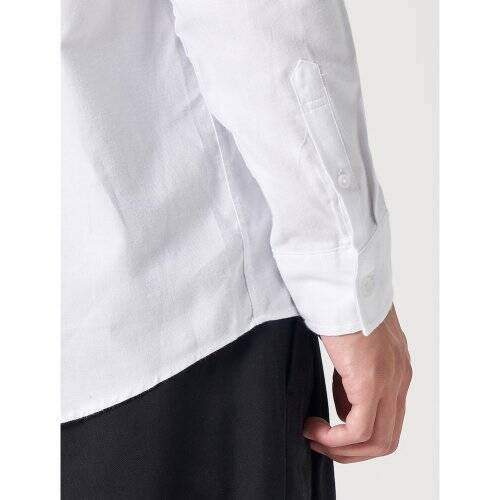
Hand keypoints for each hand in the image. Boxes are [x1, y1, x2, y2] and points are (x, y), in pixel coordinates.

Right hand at [304, 305, 411, 462]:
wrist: (341, 282)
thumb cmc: (342, 304)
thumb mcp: (353, 346)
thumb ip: (354, 374)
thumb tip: (343, 403)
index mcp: (397, 368)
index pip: (389, 420)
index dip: (360, 436)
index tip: (331, 431)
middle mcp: (399, 378)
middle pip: (387, 439)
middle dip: (352, 451)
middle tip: (322, 443)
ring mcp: (389, 381)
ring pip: (377, 441)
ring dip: (342, 449)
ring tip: (314, 437)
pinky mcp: (371, 381)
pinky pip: (358, 430)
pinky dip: (335, 439)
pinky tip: (313, 427)